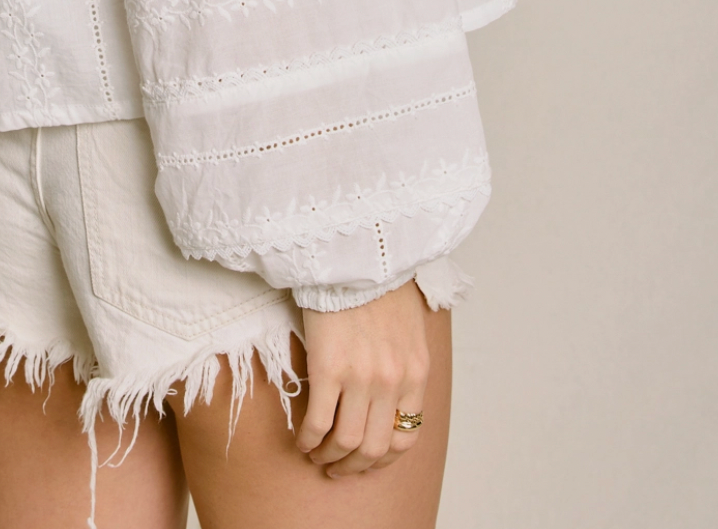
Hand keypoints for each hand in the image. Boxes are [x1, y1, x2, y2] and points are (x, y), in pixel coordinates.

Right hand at [295, 279, 429, 475]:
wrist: (355, 250)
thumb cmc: (378, 282)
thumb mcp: (408, 328)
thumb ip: (404, 363)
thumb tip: (390, 393)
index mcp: (415, 373)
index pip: (405, 438)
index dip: (382, 459)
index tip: (365, 460)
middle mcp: (393, 381)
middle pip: (374, 448)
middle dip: (353, 466)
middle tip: (336, 468)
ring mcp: (362, 378)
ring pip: (347, 442)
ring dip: (329, 458)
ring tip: (317, 456)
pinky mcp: (329, 367)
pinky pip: (319, 421)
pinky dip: (309, 439)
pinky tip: (302, 439)